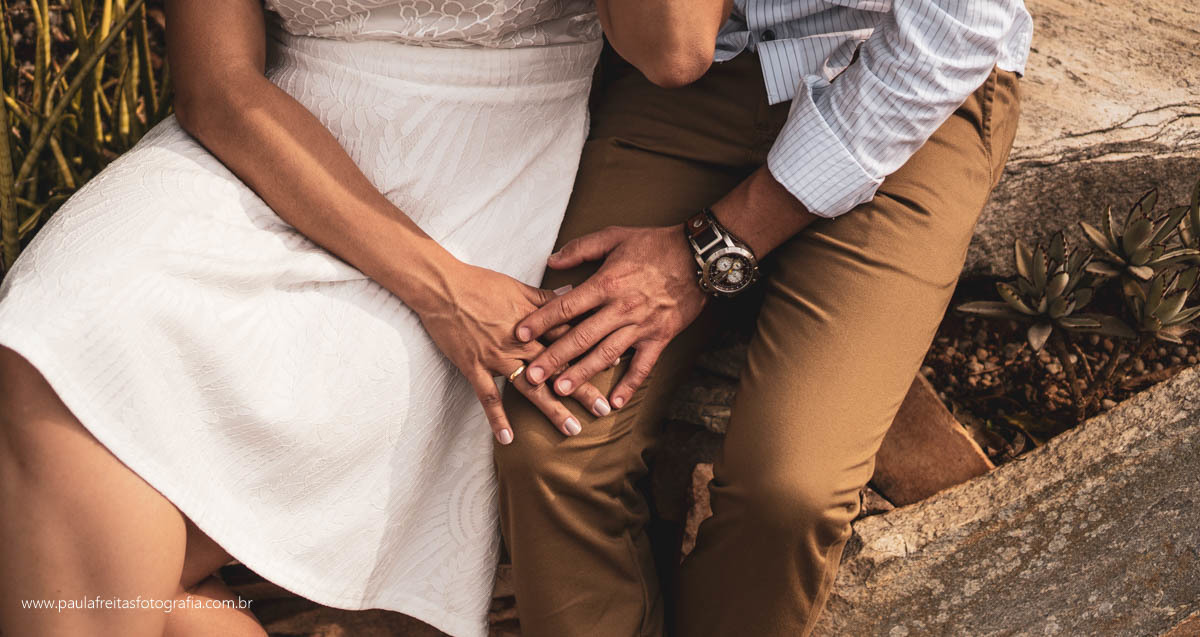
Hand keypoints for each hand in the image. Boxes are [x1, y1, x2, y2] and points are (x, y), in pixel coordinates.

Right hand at [417, 261, 609, 443]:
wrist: (442, 288)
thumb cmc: (480, 283)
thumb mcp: (518, 286)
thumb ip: (546, 297)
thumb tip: (572, 294)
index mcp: (533, 323)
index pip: (570, 339)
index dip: (593, 351)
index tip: (617, 365)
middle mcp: (520, 343)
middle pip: (558, 368)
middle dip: (582, 389)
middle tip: (603, 410)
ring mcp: (497, 357)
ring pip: (530, 388)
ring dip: (552, 409)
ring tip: (572, 429)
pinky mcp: (474, 367)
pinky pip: (488, 397)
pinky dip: (497, 418)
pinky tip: (508, 439)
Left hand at [515, 225, 706, 407]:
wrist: (698, 256)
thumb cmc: (655, 244)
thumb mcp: (615, 236)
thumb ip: (581, 248)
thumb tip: (552, 260)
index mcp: (606, 283)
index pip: (567, 306)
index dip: (541, 320)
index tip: (520, 333)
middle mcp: (621, 308)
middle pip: (581, 337)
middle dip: (554, 358)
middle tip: (532, 375)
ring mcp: (641, 326)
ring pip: (606, 355)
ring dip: (582, 374)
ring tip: (560, 390)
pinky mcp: (660, 338)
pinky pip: (643, 366)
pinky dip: (629, 386)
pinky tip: (613, 403)